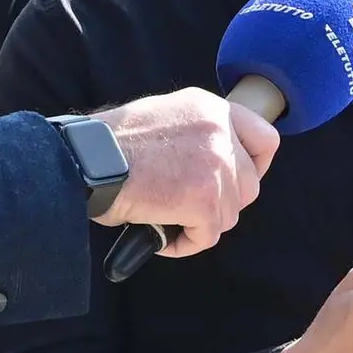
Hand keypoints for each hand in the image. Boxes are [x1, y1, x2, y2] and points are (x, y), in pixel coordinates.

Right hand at [94, 89, 275, 254]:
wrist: (86, 160)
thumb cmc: (110, 145)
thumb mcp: (165, 116)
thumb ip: (197, 134)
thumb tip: (215, 166)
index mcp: (212, 108)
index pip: (265, 139)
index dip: (255, 167)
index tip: (238, 183)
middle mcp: (220, 133)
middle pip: (249, 186)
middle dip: (221, 204)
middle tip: (189, 209)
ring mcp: (216, 167)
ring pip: (228, 215)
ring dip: (199, 225)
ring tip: (166, 220)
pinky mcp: (204, 200)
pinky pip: (207, 236)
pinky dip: (184, 243)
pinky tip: (160, 236)